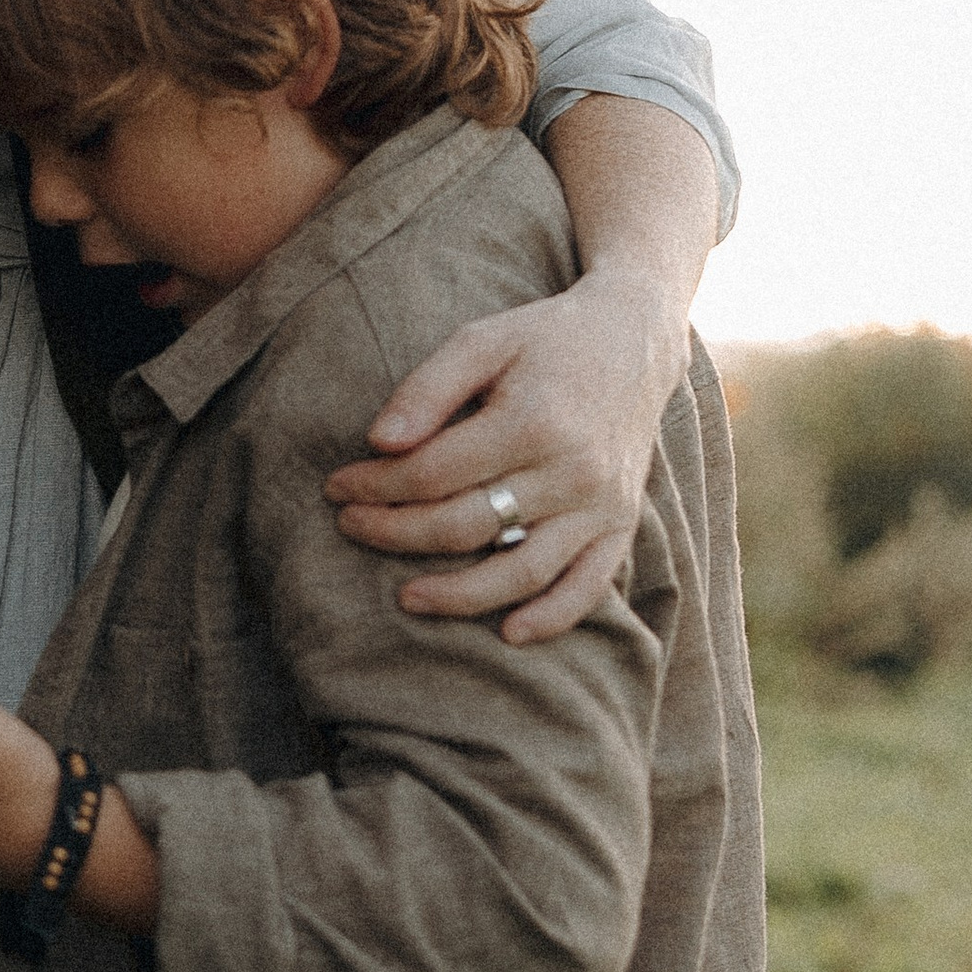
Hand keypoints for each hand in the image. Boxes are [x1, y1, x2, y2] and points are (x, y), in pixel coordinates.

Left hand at [326, 265, 686, 643]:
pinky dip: (552, 617)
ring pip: (523, 571)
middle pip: (468, 525)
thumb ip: (429, 388)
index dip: (377, 486)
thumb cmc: (545, 339)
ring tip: (407, 599)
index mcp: (533, 421)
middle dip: (397, 534)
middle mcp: (572, 470)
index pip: (434, 472)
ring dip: (460, 595)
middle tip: (350, 528)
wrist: (634, 340)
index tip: (338, 488)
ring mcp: (601, 504)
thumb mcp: (482, 340)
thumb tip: (378, 441)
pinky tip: (510, 632)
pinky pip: (589, 586)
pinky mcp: (622, 524)